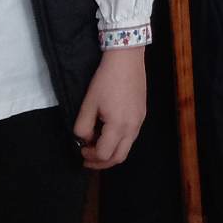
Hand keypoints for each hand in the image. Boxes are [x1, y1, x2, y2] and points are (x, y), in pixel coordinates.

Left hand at [73, 46, 146, 169]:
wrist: (127, 60)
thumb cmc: (106, 80)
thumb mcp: (88, 104)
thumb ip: (83, 126)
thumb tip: (85, 138)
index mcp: (119, 126)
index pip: (104, 154)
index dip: (90, 155)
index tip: (81, 148)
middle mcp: (133, 127)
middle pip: (119, 158)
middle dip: (101, 162)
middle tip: (87, 159)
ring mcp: (140, 121)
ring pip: (126, 148)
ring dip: (111, 152)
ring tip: (96, 145)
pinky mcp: (142, 115)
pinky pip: (131, 137)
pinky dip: (119, 142)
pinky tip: (108, 132)